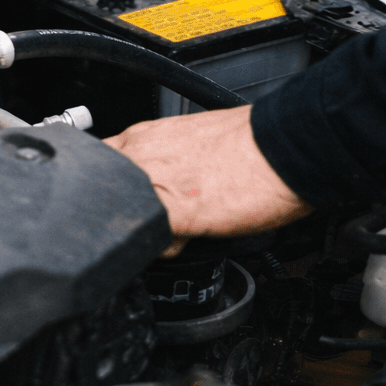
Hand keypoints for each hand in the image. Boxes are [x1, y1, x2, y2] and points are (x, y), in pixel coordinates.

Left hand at [105, 106, 312, 251]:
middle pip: (101, 196)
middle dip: (121, 214)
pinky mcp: (174, 213)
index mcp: (144, 136)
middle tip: (154, 218)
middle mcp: (141, 156)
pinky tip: (186, 240)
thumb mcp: (193, 140)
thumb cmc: (252, 143)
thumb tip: (162, 180)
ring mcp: (153, 184)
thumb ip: (165, 158)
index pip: (99, 167)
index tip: (126, 202)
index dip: (110, 191)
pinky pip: (150, 243)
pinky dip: (163, 249)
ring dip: (141, 231)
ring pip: (121, 220)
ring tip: (175, 228)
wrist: (287, 146)